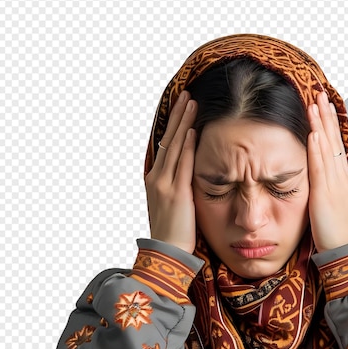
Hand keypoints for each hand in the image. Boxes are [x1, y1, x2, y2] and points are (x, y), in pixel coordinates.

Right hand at [144, 90, 197, 253]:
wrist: (166, 252)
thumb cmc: (173, 232)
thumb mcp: (174, 204)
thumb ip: (179, 185)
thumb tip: (191, 174)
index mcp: (155, 180)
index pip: (166, 146)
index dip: (174, 126)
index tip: (182, 109)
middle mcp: (156, 178)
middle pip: (168, 140)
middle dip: (178, 116)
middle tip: (187, 96)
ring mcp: (164, 184)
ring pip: (174, 146)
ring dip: (183, 123)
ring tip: (191, 104)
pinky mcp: (176, 193)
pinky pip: (181, 164)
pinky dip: (186, 146)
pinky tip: (192, 131)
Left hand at [307, 91, 347, 251]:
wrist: (342, 250)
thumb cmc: (332, 231)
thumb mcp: (328, 203)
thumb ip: (323, 186)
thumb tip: (315, 175)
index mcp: (340, 179)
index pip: (333, 145)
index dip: (329, 125)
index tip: (323, 106)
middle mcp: (339, 177)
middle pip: (333, 140)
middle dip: (326, 116)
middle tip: (320, 94)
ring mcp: (334, 184)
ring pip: (327, 148)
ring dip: (321, 125)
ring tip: (315, 104)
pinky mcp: (324, 193)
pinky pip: (320, 166)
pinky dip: (318, 148)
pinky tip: (314, 132)